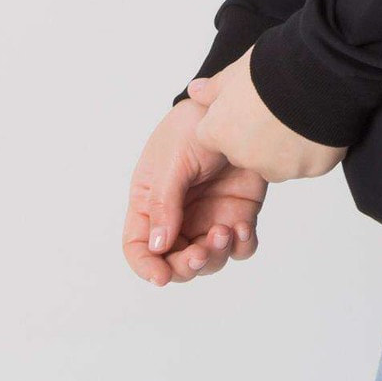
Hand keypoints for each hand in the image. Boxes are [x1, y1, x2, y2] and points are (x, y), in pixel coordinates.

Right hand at [124, 97, 266, 285]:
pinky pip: (240, 245)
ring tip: (225, 231)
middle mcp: (179, 216)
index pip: (138, 246)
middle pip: (175, 261)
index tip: (161, 277)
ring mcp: (209, 216)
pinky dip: (242, 245)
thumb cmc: (191, 126)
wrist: (235, 103)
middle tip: (200, 253)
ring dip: (215, 256)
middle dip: (186, 266)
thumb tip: (157, 246)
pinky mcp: (239, 211)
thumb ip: (164, 203)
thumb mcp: (171, 162)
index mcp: (151, 203)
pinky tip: (243, 228)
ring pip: (209, 259)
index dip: (146, 267)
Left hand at [186, 46, 347, 181]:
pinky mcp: (309, 169)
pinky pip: (308, 162)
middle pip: (246, 152)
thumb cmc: (273, 68)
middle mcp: (244, 156)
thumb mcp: (236, 71)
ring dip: (286, 144)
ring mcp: (278, 166)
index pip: (216, 135)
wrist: (318, 73)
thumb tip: (196, 90)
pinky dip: (312, 148)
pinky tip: (320, 122)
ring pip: (278, 161)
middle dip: (260, 135)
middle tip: (278, 107)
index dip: (234, 118)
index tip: (251, 104)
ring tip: (302, 112)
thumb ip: (214, 88)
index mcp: (221, 132)